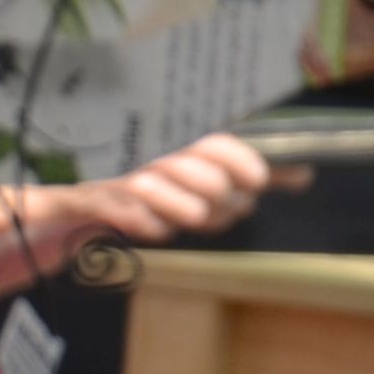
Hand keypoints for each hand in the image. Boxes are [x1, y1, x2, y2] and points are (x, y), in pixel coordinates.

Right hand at [35, 132, 294, 257]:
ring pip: (156, 182)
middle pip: (190, 164)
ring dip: (182, 205)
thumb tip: (304, 175)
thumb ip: (245, 179)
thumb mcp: (198, 185)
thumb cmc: (143, 195)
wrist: (69, 212)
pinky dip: (142, 221)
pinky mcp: (83, 200)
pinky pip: (117, 207)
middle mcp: (144, 154)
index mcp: (172, 144)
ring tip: (195, 219)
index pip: (213, 142)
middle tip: (225, 207)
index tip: (258, 181)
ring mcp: (113, 177)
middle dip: (215, 191)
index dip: (239, 160)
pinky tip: (154, 230)